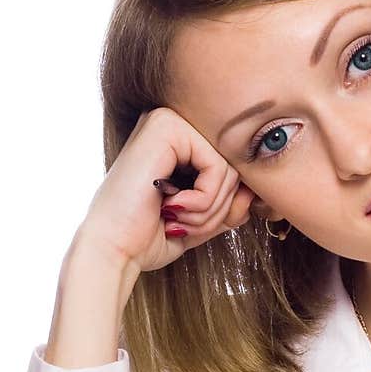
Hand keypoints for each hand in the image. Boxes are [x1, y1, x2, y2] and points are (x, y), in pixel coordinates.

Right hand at [78, 107, 257, 273]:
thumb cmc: (149, 237)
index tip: (195, 225)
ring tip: (177, 218)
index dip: (228, 206)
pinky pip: (218, 166)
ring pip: (231, 168)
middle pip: (235, 166)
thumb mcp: (202, 218)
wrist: (113, 251)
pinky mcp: (166, 127)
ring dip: (211, 209)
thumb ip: (230, 202)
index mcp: (179, 142)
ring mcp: (167, 120)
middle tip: (183, 224)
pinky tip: (173, 207)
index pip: (233, 168)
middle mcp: (173, 124)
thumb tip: (257, 191)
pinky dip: (204, 200)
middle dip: (220, 209)